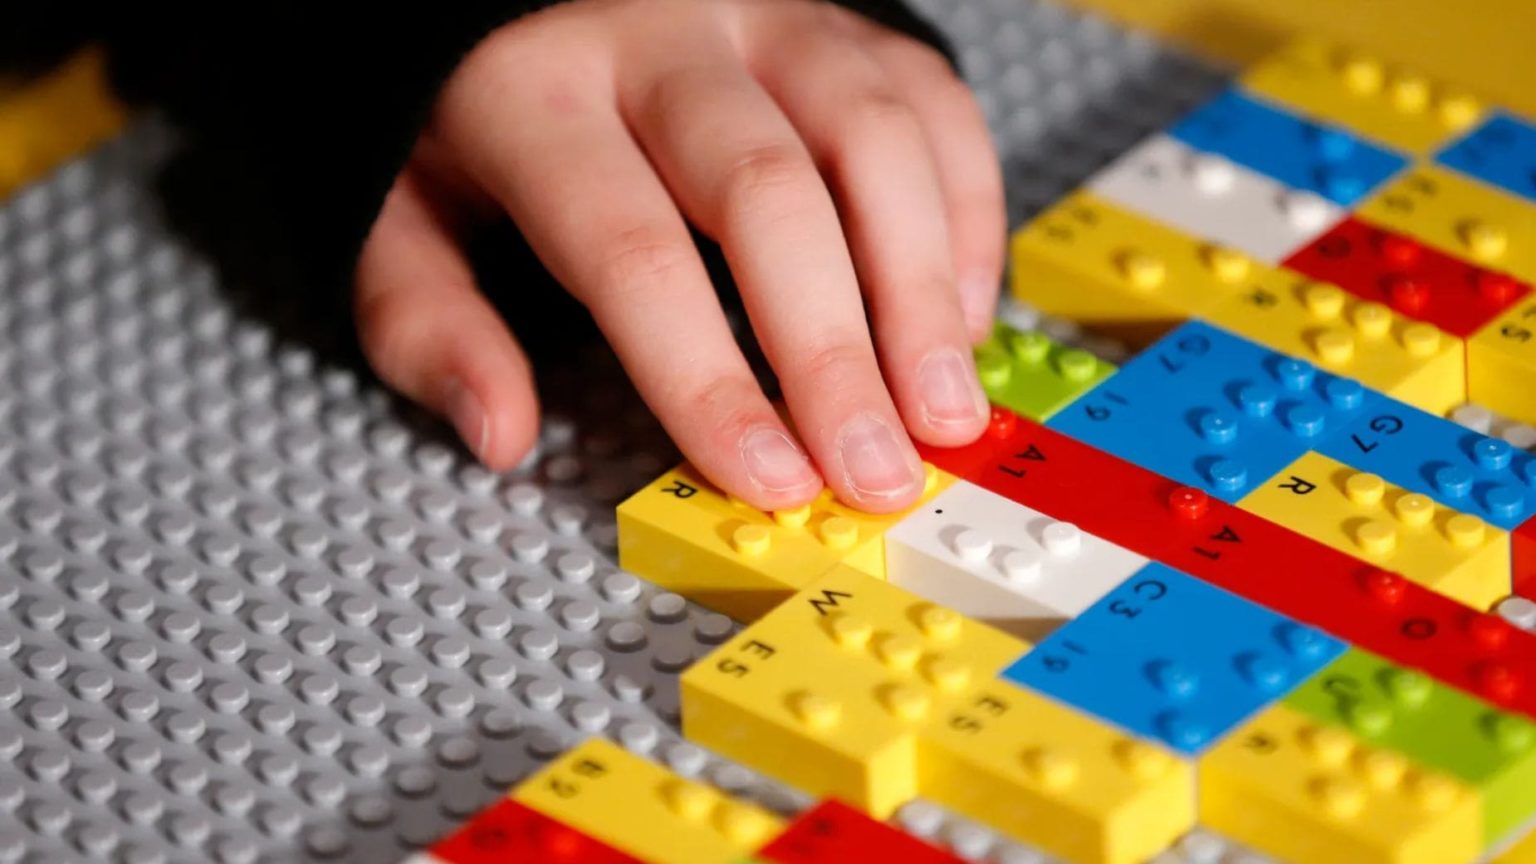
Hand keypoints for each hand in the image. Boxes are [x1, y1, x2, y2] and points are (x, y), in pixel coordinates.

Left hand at [354, 0, 1005, 512]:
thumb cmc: (474, 101)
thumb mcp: (400, 204)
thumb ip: (426, 318)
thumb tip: (499, 431)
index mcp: (536, 89)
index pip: (633, 250)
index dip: (708, 378)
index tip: (768, 480)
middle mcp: (664, 35)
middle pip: (769, 195)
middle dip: (832, 352)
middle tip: (875, 472)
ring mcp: (769, 12)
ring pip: (872, 139)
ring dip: (920, 291)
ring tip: (943, 410)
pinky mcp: (845, 18)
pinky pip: (932, 104)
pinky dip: (962, 214)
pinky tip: (960, 318)